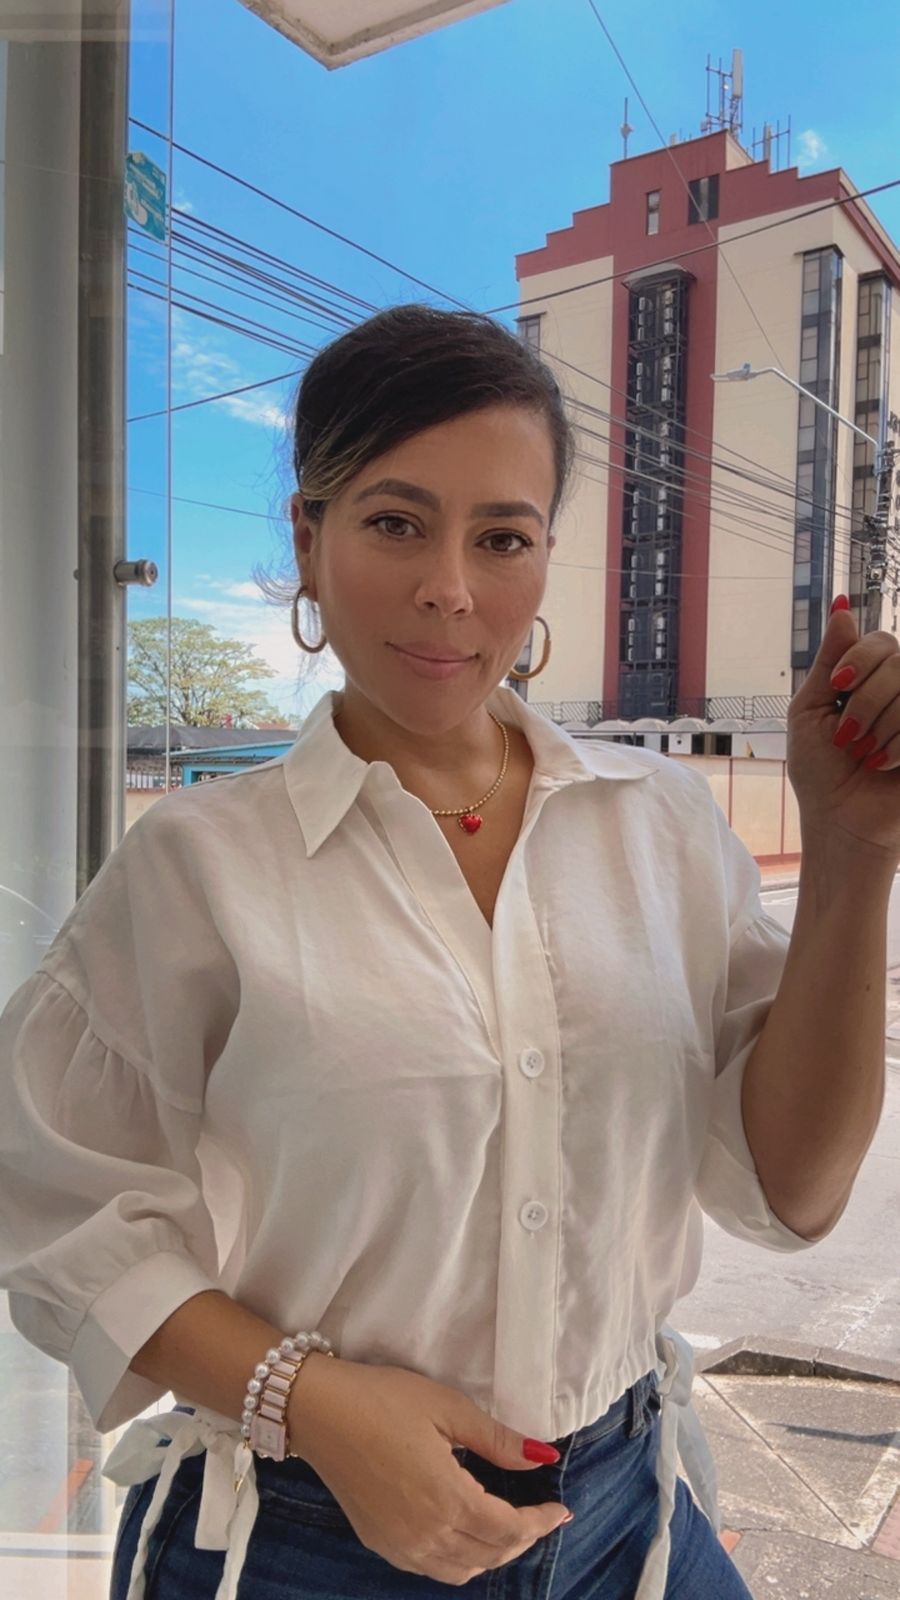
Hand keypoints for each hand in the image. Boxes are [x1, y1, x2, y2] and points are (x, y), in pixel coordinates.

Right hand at [287, 1356, 571, 1585]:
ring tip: (507, 1526)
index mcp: (447, 1500)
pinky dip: (459, 1560)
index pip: (509, 1530)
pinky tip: (463, 1533)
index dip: (540, 1523)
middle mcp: (425, 1535)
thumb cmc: (383, 1399)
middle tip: (539, 1515)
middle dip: (521, 1539)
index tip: (561, 1508)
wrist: (316, 1411)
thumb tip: (542, 1457)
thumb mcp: (447, 1407)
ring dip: (491, 1555)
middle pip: (489, 1556)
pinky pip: (432, 1568)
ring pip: (461, 1570)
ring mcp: (400, 1545)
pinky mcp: (380, 1543)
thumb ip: (497, 1439)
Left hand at [787, 597, 899, 866]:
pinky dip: (898, 744)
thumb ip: (831, 660)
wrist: (840, 822)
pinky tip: (885, 765)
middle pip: (899, 659)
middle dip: (865, 699)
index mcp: (875, 679)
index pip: (882, 640)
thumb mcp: (811, 710)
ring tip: (867, 755)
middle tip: (848, 737)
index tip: (841, 684)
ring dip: (881, 724)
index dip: (861, 656)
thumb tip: (841, 605)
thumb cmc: (821, 771)